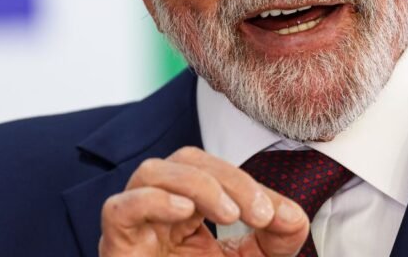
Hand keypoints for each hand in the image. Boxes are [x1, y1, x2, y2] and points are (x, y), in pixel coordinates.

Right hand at [99, 146, 309, 255]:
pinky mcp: (116, 247)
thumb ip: (279, 237)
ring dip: (198, 184)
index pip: (214, 170)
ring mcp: (134, 227)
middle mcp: (158, 212)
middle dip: (229, 179)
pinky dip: (153, 200)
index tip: (277, 216)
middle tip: (259, 214)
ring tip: (229, 214)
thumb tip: (291, 215)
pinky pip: (119, 209)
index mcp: (189, 209)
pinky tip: (184, 211)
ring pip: (151, 172)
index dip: (248, 183)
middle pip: (185, 161)